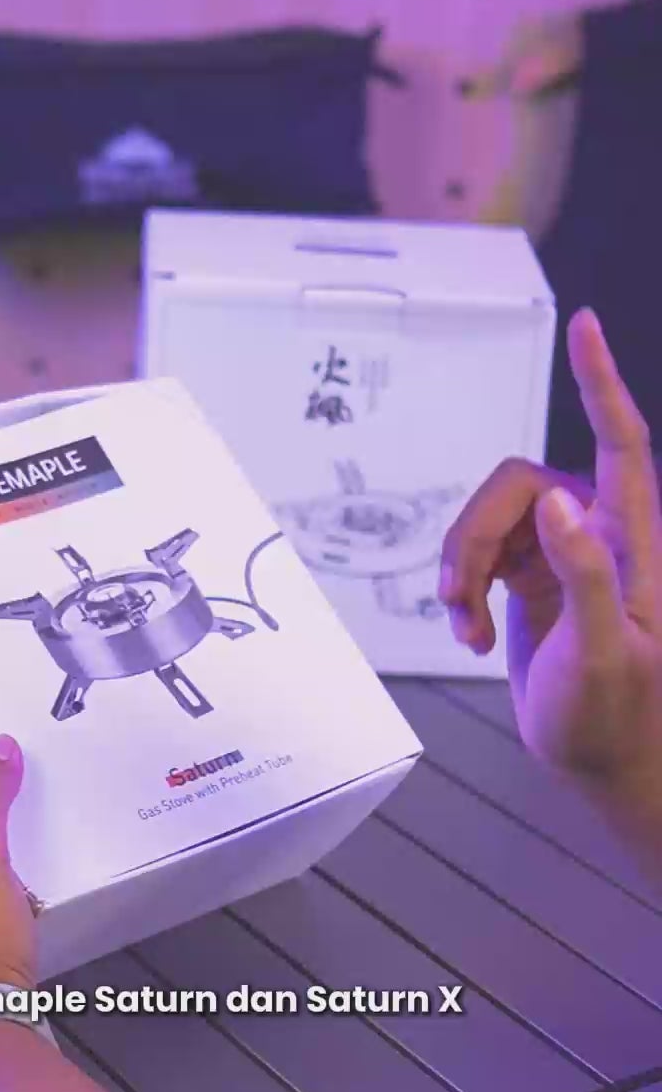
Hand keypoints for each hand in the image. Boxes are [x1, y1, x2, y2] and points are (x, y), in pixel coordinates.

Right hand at [438, 309, 661, 803]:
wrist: (607, 766)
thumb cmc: (619, 718)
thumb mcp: (605, 651)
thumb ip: (587, 573)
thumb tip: (556, 504)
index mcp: (631, 541)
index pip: (622, 442)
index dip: (602, 382)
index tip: (587, 325)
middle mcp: (598, 535)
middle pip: (519, 485)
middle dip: (475, 532)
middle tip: (460, 593)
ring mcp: (563, 557)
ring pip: (490, 519)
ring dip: (461, 568)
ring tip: (465, 625)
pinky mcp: (533, 582)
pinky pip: (478, 557)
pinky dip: (463, 595)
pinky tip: (473, 637)